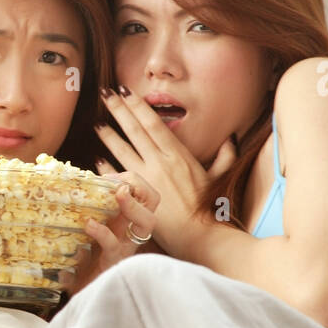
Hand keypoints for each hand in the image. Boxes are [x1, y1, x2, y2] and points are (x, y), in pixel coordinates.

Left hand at [65, 170, 159, 294]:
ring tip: (118, 194)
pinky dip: (102, 232)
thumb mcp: (84, 230)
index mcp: (126, 220)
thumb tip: (66, 184)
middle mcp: (131, 231)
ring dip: (133, 205)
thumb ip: (83, 212)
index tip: (109, 178)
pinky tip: (89, 224)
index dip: (133, 180)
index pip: (145, 193)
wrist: (81, 291)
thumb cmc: (84, 259)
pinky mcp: (113, 263)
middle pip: (153, 201)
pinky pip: (114, 245)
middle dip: (139, 186)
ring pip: (147, 223)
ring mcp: (126, 247)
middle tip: (119, 184)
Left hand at [95, 86, 237, 257]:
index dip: (138, 106)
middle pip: (134, 131)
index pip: (154, 124)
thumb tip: (231, 139)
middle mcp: (160, 162)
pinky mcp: (137, 196)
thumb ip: (225, 156)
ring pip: (121, 151)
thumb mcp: (219, 178)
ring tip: (96, 123)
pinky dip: (105, 168)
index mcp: (178, 155)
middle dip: (118, 110)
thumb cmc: (210, 208)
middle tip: (104, 93)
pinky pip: (116, 177)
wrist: (198, 236)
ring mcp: (146, 179)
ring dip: (108, 136)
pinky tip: (97, 159)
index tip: (125, 91)